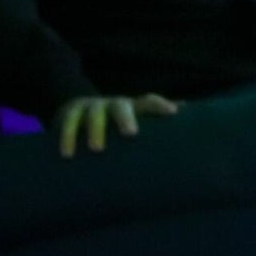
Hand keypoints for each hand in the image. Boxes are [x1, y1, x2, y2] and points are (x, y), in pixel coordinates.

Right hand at [55, 93, 179, 157]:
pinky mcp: (70, 113)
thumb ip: (158, 125)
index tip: (172, 113)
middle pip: (120, 106)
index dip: (159, 105)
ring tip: (97, 149)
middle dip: (126, 118)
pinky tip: (67, 154)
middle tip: (131, 134)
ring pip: (93, 114)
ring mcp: (90, 107)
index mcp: (131, 107)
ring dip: (95, 130)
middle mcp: (112, 104)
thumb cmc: (116, 122)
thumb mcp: (135, 121)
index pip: (147, 101)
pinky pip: (67, 124)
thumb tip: (189, 115)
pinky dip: (66, 137)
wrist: (76, 108)